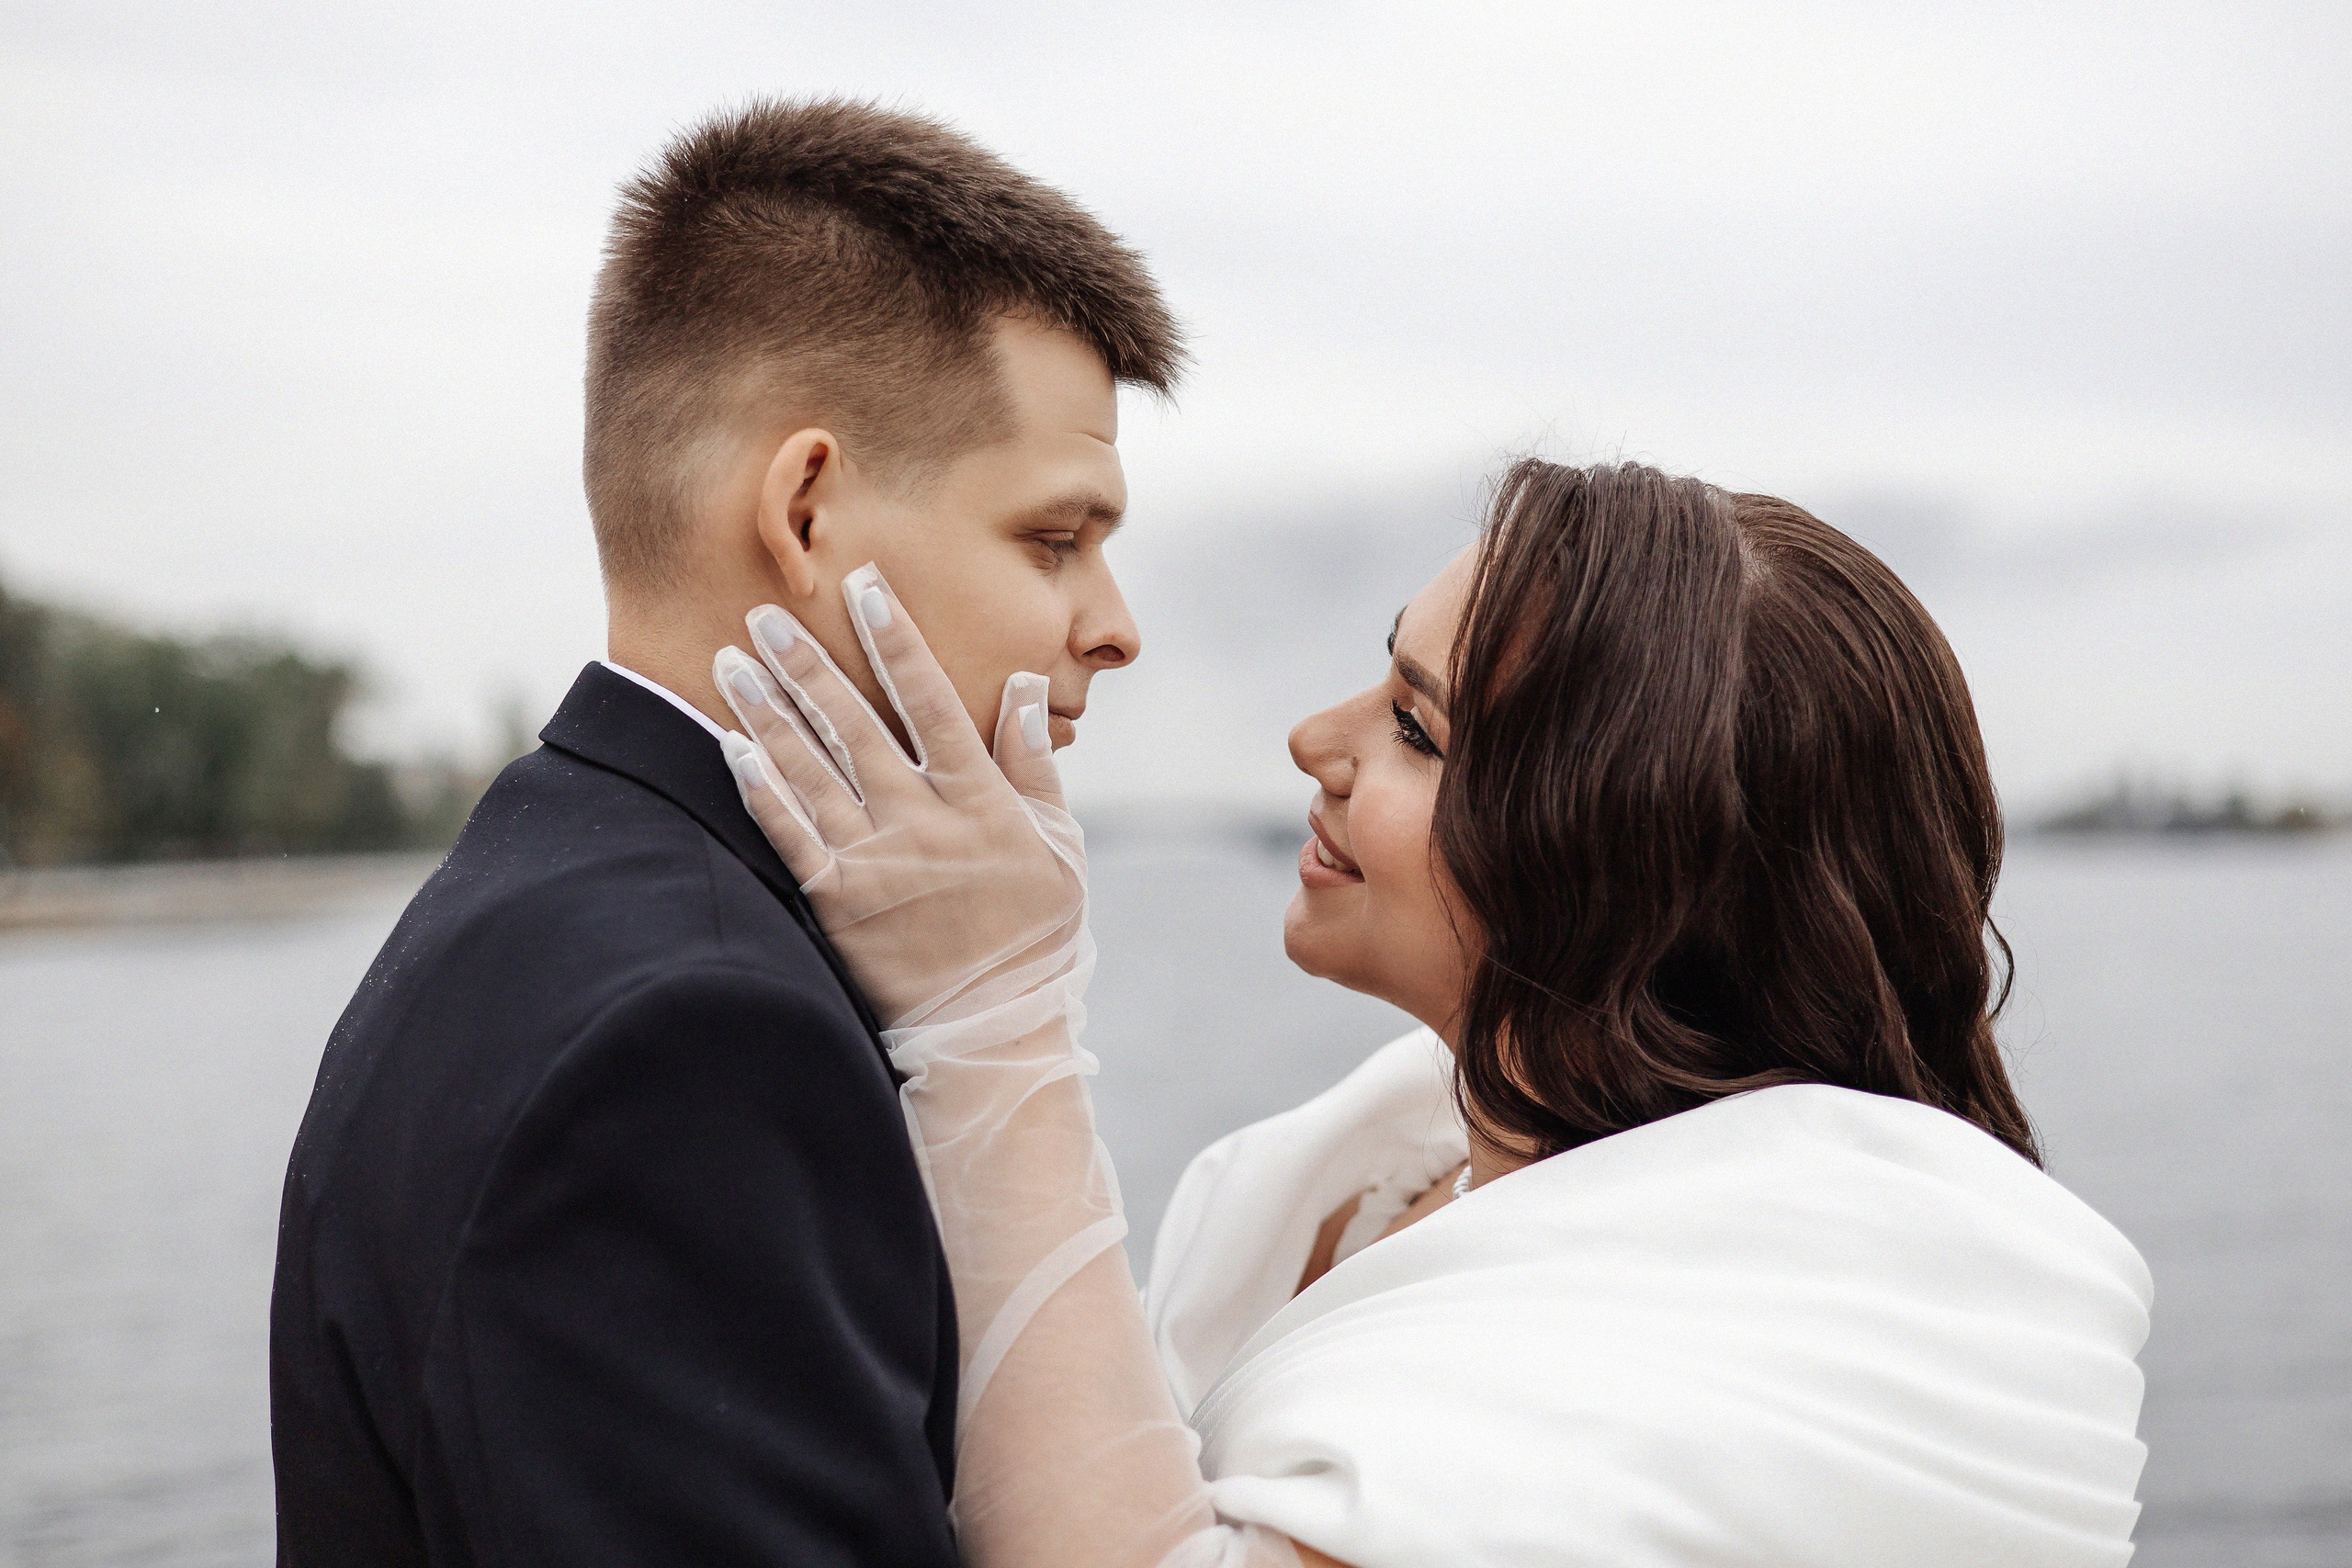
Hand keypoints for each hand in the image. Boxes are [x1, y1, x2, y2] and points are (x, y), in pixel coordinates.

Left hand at [711, 563, 1085, 1029]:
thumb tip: (1024, 686)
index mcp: (979, 803)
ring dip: (765, 714)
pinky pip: (787, 836)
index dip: (898, 643)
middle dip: (806, 665)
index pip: (934, 703)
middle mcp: (921, 824)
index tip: (867, 589)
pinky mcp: (836, 903)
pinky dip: (757, 789)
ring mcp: (874, 863)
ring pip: (810, 772)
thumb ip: (1034, 765)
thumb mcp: (1058, 846)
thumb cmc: (1033, 933)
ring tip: (728, 663)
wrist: (991, 1028)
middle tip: (764, 614)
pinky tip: (727, 746)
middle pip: (854, 727)